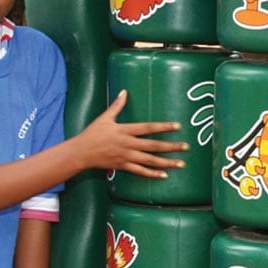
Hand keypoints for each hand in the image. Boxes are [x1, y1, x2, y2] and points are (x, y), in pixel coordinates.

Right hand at [73, 91, 187, 178]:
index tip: (177, 126)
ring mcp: (126, 157)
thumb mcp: (105, 118)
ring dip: (166, 162)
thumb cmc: (92, 133)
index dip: (163, 127)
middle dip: (171, 146)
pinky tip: (164, 175)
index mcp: (124, 130)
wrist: (81, 152)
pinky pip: (140, 172)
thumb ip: (117, 106)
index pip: (148, 128)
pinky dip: (152, 174)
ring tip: (181, 164)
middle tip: (186, 146)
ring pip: (150, 160)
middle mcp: (128, 144)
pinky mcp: (123, 166)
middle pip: (153, 145)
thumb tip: (124, 92)